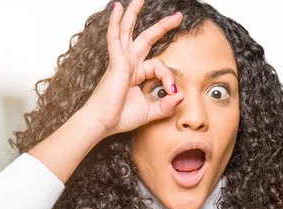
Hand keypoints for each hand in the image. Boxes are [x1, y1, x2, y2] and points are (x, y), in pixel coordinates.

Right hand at [83, 0, 183, 136]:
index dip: (169, 77)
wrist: (102, 124)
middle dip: (162, 26)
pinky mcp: (115, 62)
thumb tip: (181, 96)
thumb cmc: (120, 118)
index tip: (173, 91)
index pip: (159, 66)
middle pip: (146, 38)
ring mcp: (121, 61)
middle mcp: (129, 64)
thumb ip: (166, 105)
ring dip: (134, 14)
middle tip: (177, 16)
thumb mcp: (150, 112)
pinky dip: (115, 22)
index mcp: (136, 74)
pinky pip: (115, 38)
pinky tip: (117, 8)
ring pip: (128, 31)